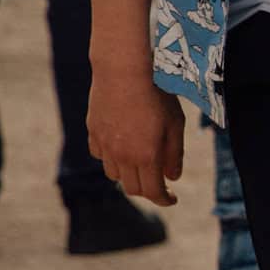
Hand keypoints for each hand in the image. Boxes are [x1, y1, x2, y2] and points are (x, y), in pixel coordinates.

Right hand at [88, 63, 184, 203]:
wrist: (124, 70)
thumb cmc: (156, 94)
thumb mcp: (175, 124)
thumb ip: (174, 154)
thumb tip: (173, 177)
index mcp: (146, 157)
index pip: (153, 192)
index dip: (164, 200)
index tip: (172, 198)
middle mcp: (123, 156)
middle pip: (132, 188)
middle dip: (148, 189)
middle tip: (159, 181)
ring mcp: (105, 145)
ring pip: (114, 174)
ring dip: (129, 174)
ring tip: (140, 161)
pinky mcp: (93, 132)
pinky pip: (100, 155)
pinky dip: (111, 157)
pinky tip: (120, 146)